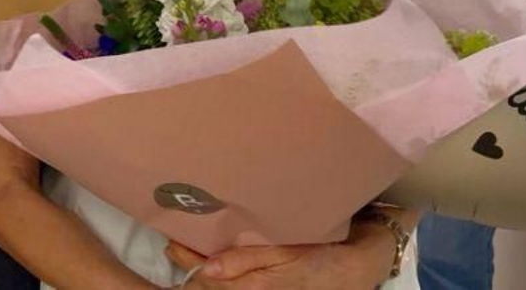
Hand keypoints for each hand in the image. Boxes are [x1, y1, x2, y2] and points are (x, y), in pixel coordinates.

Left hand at [165, 218, 397, 288]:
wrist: (354, 266)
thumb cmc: (320, 254)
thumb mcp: (284, 250)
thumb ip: (246, 259)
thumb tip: (208, 268)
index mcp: (252, 285)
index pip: (207, 276)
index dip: (186, 259)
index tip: (171, 240)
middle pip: (210, 284)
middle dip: (189, 264)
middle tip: (172, 241)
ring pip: (221, 285)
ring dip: (202, 269)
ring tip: (186, 248)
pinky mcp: (266, 287)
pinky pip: (236, 284)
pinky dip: (221, 272)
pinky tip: (215, 258)